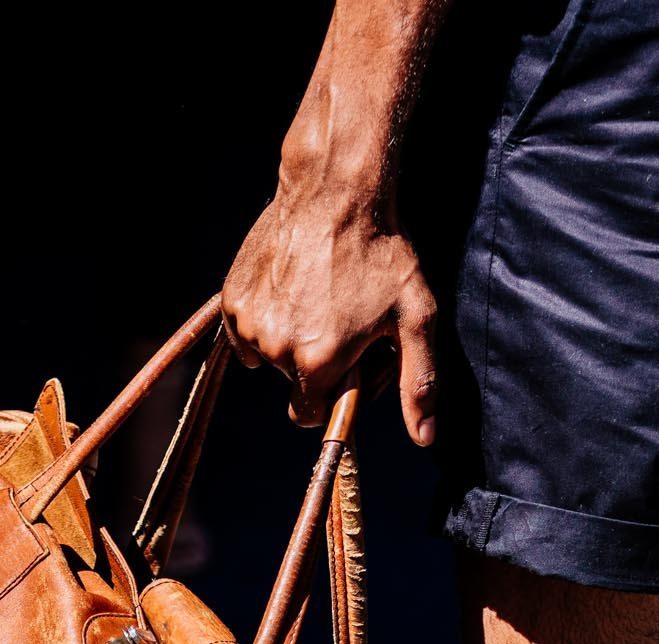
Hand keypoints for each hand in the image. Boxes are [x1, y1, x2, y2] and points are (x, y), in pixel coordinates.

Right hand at [222, 170, 439, 445]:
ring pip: (267, 358)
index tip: (344, 367)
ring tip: (316, 300)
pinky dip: (264, 321)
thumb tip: (424, 437)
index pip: (310, 415)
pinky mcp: (234, 297)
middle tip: (337, 322)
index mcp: (318, 363)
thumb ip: (418, 383)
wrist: (337, 190)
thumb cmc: (383, 253)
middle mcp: (277, 348)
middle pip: (292, 383)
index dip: (330, 395)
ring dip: (287, 341)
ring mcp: (251, 321)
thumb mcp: (415, 319)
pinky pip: (245, 332)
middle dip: (313, 365)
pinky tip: (291, 291)